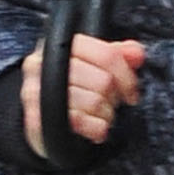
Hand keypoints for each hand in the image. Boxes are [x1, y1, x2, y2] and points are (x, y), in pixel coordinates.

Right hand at [21, 34, 144, 156]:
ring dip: (106, 114)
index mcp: (60, 45)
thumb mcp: (92, 66)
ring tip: (100, 116)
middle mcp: (43, 64)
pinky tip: (95, 129)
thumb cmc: (69, 89)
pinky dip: (95, 128)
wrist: (40, 118)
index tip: (131, 93)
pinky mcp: (36, 117)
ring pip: (94, 102)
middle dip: (114, 98)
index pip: (106, 54)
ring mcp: (37, 91)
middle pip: (103, 80)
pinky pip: (79, 120)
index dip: (126, 76)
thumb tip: (136, 53)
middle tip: (110, 104)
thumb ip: (116, 56)